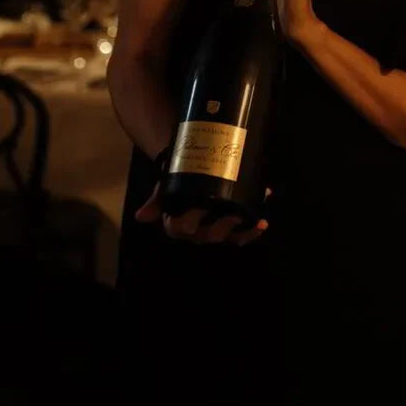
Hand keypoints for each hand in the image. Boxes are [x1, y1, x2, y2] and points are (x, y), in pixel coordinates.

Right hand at [135, 183, 268, 245]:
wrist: (188, 169)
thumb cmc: (175, 179)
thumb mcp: (165, 187)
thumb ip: (156, 201)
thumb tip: (140, 217)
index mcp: (179, 225)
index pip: (182, 229)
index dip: (190, 223)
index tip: (200, 210)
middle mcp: (199, 231)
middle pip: (211, 235)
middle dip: (224, 228)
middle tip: (235, 215)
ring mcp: (218, 227)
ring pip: (233, 236)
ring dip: (248, 231)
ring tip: (260, 221)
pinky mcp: (233, 221)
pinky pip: (245, 227)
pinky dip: (256, 218)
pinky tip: (265, 196)